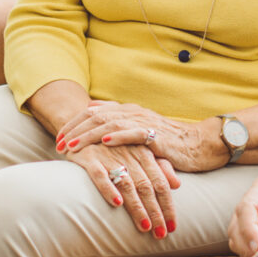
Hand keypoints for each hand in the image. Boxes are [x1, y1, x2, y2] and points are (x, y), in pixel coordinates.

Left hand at [57, 100, 216, 171]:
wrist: (200, 144)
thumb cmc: (168, 141)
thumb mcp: (139, 132)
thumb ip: (118, 125)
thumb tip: (93, 115)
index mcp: (127, 111)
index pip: (93, 113)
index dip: (73, 125)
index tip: (58, 139)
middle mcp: (133, 113)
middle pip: (96, 117)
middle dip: (75, 130)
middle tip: (58, 144)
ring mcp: (145, 123)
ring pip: (111, 124)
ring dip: (89, 135)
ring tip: (73, 145)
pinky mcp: (157, 136)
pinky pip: (135, 134)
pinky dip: (119, 137)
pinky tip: (105, 142)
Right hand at [65, 143, 179, 236]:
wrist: (83, 126)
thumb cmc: (115, 144)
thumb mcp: (139, 151)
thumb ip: (160, 166)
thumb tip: (177, 185)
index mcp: (144, 153)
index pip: (161, 183)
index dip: (168, 205)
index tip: (173, 227)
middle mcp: (129, 154)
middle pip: (147, 186)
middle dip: (155, 212)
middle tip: (161, 234)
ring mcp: (109, 155)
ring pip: (127, 184)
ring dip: (137, 207)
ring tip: (145, 227)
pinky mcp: (89, 157)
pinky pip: (99, 175)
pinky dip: (108, 188)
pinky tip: (116, 203)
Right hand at [228, 154, 257, 256]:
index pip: (246, 208)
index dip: (248, 228)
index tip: (257, 245)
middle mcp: (254, 201)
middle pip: (236, 224)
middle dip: (244, 243)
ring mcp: (255, 215)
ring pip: (238, 235)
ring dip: (246, 249)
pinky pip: (248, 241)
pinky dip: (253, 252)